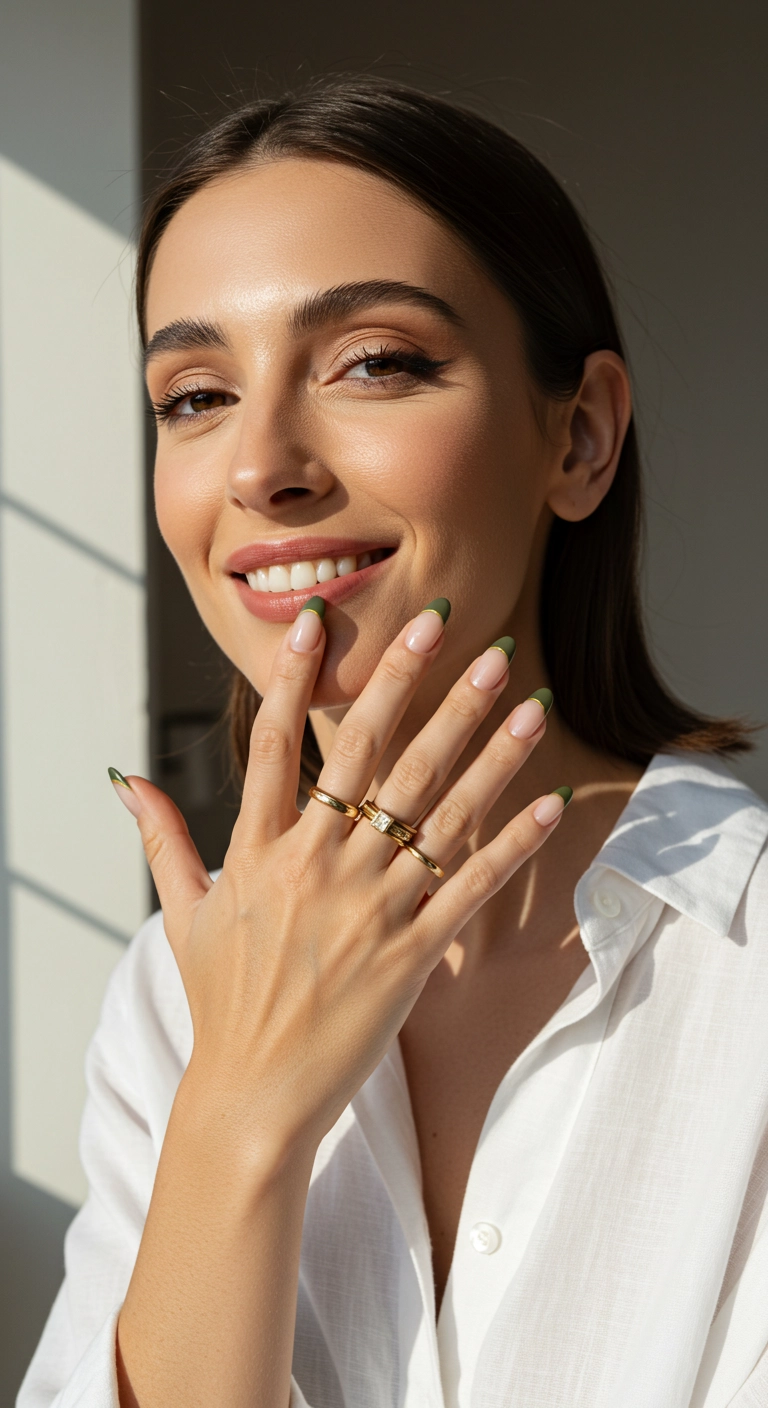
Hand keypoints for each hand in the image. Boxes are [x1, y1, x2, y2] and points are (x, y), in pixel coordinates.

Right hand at [111, 601, 566, 1159]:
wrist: (253, 1094)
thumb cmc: (220, 1002)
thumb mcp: (180, 914)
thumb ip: (162, 838)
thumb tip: (126, 778)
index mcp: (259, 852)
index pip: (276, 745)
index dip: (294, 678)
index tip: (318, 620)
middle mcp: (316, 866)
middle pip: (370, 756)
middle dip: (412, 683)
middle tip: (450, 626)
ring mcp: (367, 908)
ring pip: (434, 811)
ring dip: (484, 750)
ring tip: (523, 699)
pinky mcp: (411, 953)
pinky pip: (469, 887)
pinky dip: (512, 845)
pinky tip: (551, 804)